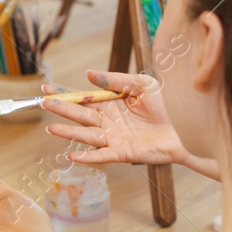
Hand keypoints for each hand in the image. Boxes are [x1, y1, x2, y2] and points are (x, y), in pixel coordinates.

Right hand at [43, 70, 218, 177]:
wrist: (188, 125)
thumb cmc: (168, 103)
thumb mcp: (141, 84)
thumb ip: (115, 80)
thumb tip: (88, 75)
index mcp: (111, 104)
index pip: (83, 97)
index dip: (65, 93)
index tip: (46, 87)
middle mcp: (109, 121)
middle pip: (80, 115)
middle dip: (62, 109)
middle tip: (43, 103)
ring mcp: (115, 138)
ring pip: (87, 135)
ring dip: (69, 133)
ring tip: (51, 128)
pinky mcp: (124, 153)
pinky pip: (102, 156)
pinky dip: (88, 157)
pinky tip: (72, 154)